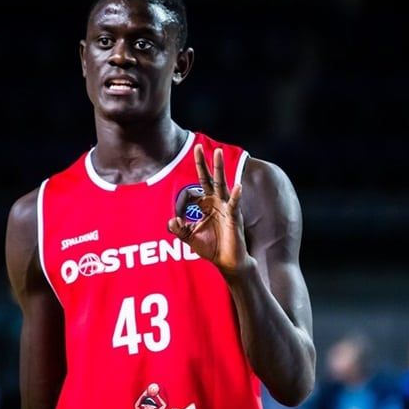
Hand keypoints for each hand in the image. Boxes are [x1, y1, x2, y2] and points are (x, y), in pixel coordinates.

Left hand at [168, 144, 248, 275]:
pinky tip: (238, 186)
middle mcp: (216, 202)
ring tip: (219, 153)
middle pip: (210, 178)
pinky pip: (234, 204)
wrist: (228, 262)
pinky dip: (236, 196)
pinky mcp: (234, 217)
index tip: (187, 178)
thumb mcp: (190, 238)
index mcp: (206, 205)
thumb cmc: (212, 248)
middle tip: (200, 146)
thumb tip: (171, 220)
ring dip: (220, 168)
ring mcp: (226, 208)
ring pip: (222, 184)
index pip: (196, 188)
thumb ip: (179, 229)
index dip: (190, 185)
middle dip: (204, 163)